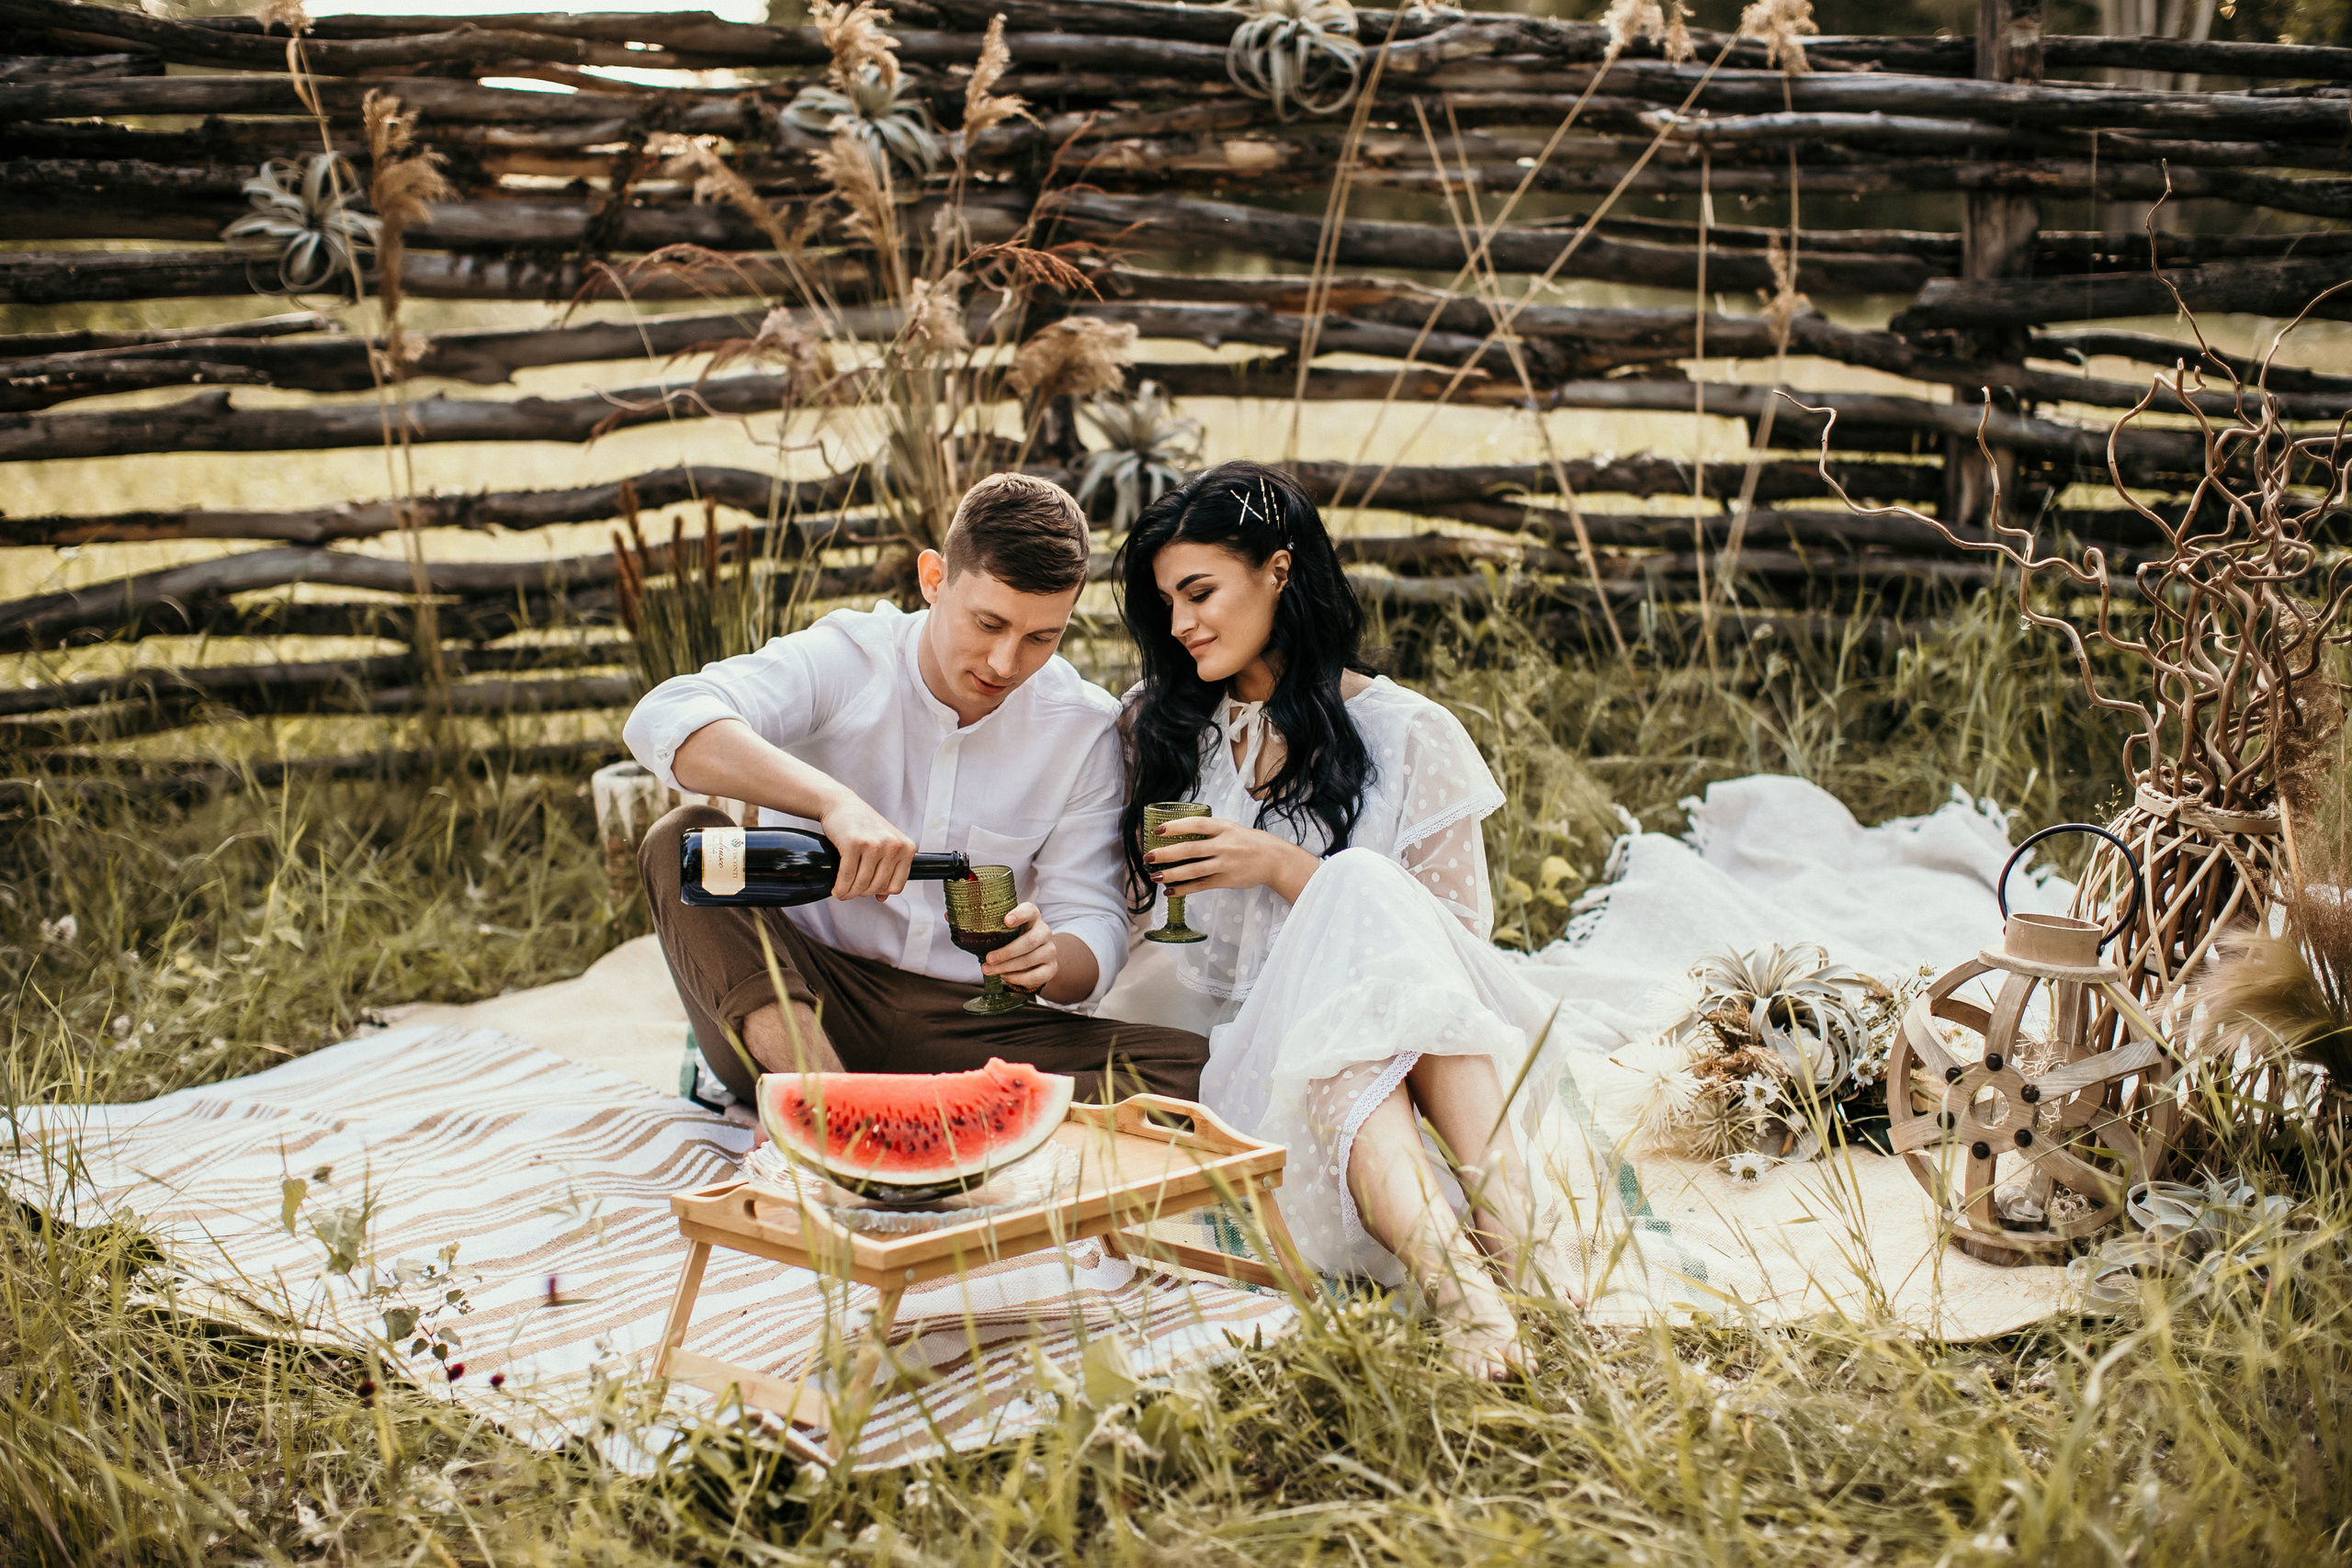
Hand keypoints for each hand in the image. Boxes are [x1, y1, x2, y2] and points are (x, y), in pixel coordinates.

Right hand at [816, 789, 914, 899]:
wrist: (841, 805)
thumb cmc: (863, 827)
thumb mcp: (884, 845)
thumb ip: (889, 870)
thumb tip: (883, 899)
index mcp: (906, 848)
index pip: (896, 886)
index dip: (880, 892)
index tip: (868, 888)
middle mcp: (893, 846)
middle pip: (878, 887)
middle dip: (862, 893)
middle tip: (851, 889)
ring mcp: (874, 844)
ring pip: (862, 885)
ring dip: (849, 893)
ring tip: (842, 891)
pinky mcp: (854, 844)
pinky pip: (847, 877)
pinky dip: (840, 888)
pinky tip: (836, 889)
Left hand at [982, 902, 1058, 994]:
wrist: (1035, 955)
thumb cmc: (1015, 939)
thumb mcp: (1007, 930)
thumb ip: (998, 931)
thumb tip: (975, 940)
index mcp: (1033, 916)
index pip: (1029, 911)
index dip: (1018, 915)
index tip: (1006, 921)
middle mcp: (1044, 931)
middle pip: (1029, 941)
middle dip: (1007, 952)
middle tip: (989, 958)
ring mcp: (1050, 950)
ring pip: (1030, 960)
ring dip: (1007, 967)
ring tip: (989, 970)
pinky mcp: (1051, 968)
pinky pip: (1035, 976)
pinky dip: (1017, 978)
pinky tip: (1004, 976)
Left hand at [1144, 816, 1318, 902]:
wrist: (1274, 860)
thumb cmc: (1249, 842)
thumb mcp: (1231, 828)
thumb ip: (1209, 831)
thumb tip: (1178, 834)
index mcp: (1224, 827)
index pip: (1196, 825)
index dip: (1176, 827)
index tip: (1157, 830)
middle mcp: (1224, 845)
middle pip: (1190, 849)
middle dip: (1166, 854)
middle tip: (1148, 857)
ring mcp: (1225, 864)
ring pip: (1193, 870)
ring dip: (1171, 874)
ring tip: (1154, 876)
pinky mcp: (1226, 880)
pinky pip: (1201, 885)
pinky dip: (1184, 889)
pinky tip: (1170, 890)